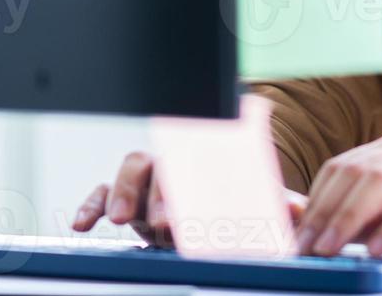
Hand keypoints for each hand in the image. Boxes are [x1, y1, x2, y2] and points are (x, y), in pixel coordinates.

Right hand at [73, 152, 309, 249]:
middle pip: (162, 164)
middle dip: (158, 193)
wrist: (208, 215)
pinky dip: (92, 202)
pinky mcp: (125, 199)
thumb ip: (274, 205)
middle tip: (163, 222)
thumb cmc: (230, 205)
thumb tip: (298, 209)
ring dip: (123, 192)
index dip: (194, 178)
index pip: (197, 159)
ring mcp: (148, 181)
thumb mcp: (252, 207)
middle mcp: (175, 166)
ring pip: (131, 169)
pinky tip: (83, 222)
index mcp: (204, 162)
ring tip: (124, 219)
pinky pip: (102, 191)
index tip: (192, 204)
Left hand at [295, 132, 381, 259]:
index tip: (298, 235)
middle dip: (326, 210)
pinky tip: (378, 249)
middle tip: (308, 246)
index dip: (315, 200)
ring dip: (350, 217)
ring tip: (332, 247)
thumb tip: (288, 207)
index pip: (344, 165)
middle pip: (359, 170)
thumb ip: (342, 212)